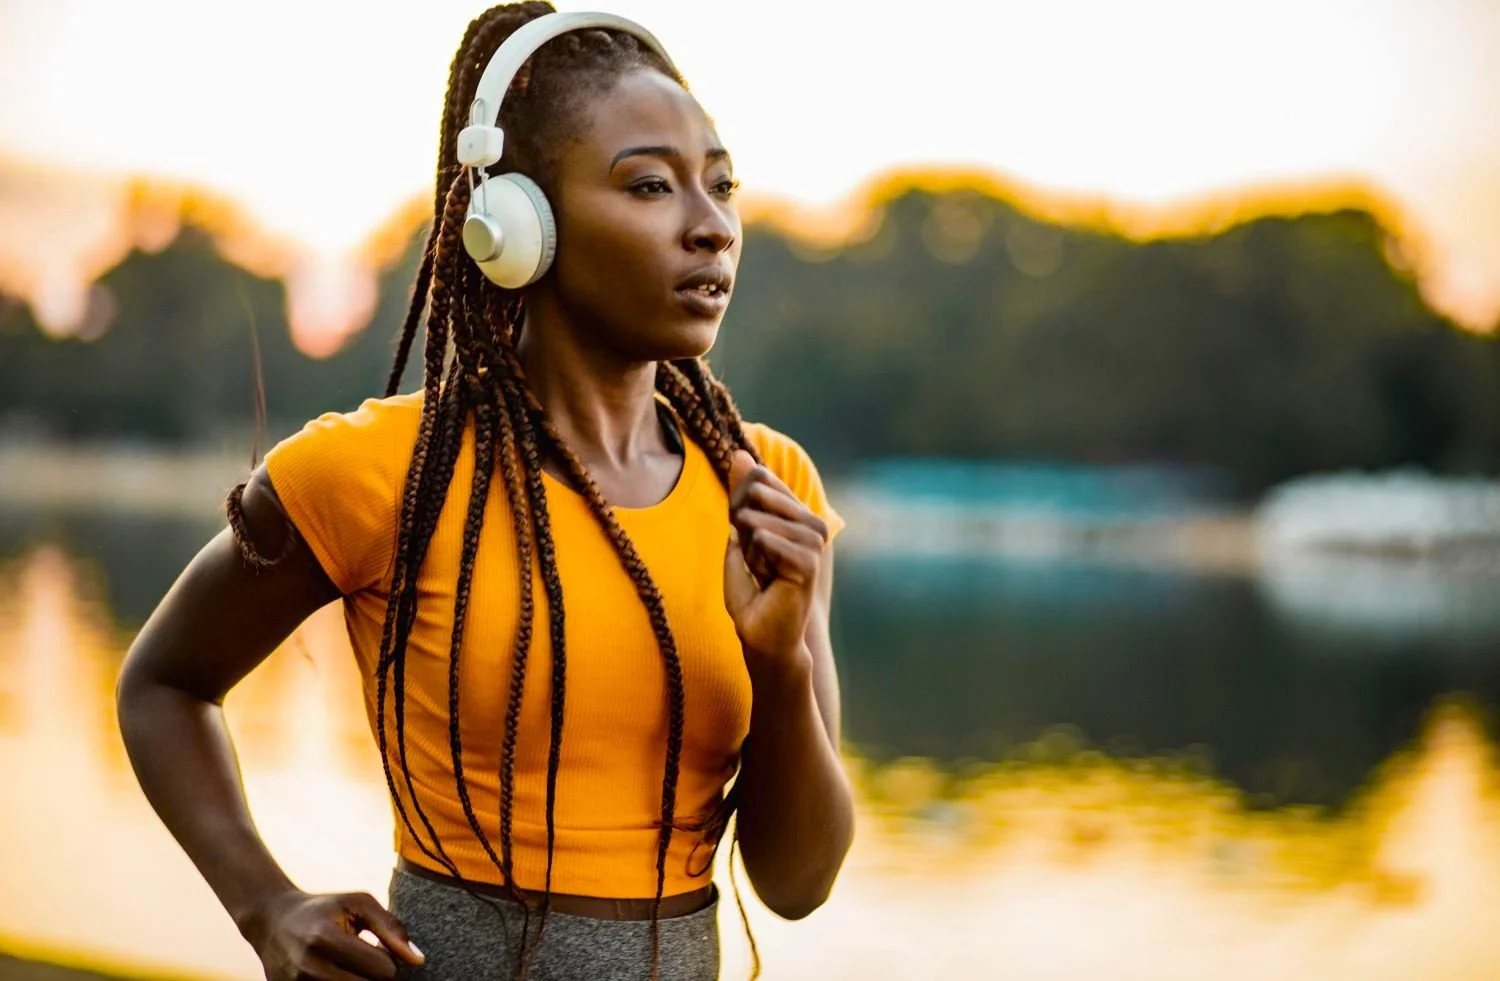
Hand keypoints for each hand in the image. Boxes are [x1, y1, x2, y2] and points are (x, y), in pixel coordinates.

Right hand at [242, 888, 423, 979]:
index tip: (377, 948)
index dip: (388, 960)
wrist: (271, 921)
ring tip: (350, 967)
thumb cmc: (324, 909)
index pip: (382, 970)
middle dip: (375, 976)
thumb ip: (391, 927)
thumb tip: (418, 960)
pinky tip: (338, 974)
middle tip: (364, 961)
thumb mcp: (358, 903)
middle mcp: (307, 968)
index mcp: (325, 938)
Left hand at [723, 450, 829, 672]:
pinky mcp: (808, 561)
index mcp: (798, 514)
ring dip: (748, 550)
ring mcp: (814, 541)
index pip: (761, 480)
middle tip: (754, 561)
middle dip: (740, 527)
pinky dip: (755, 559)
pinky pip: (765, 541)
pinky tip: (767, 578)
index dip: (739, 506)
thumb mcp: (740, 534)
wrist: (763, 636)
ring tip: (761, 572)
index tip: (746, 540)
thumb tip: (739, 452)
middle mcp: (812, 523)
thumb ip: (741, 493)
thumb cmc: (752, 592)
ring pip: (758, 521)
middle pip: (757, 495)